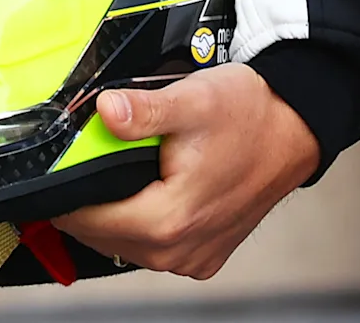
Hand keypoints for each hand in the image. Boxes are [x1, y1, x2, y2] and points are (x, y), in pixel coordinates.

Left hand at [52, 63, 321, 278]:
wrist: (295, 130)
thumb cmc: (250, 116)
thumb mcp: (193, 101)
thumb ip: (143, 110)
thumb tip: (104, 111)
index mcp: (167, 221)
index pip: (84, 219)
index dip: (66, 190)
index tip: (64, 163)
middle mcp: (177, 251)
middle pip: (101, 235)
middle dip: (91, 198)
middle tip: (97, 157)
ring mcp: (192, 259)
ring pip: (125, 244)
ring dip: (116, 212)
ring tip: (126, 170)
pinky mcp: (204, 257)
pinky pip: (154, 247)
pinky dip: (143, 223)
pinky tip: (152, 190)